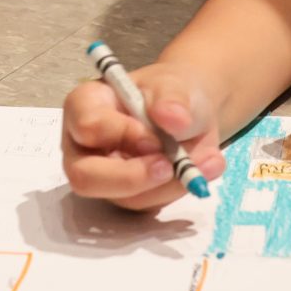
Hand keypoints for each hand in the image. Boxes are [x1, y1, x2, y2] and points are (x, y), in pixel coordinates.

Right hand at [61, 61, 227, 211]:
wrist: (190, 112)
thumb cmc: (170, 92)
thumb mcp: (175, 85)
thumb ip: (173, 99)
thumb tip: (172, 118)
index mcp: (84, 106)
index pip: (87, 126)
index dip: (122, 133)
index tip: (155, 135)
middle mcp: (84, 147)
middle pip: (85, 177)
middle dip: (131, 178)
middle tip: (169, 167)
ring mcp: (104, 176)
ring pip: (125, 198)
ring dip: (168, 185)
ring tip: (206, 160)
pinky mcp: (128, 196)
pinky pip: (149, 205)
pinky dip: (180, 189)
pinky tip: (203, 168)